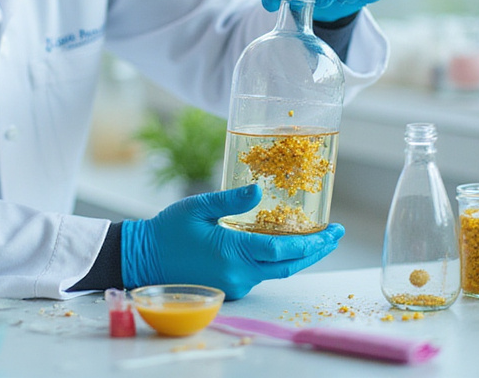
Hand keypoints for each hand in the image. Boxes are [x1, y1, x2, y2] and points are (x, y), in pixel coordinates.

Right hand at [121, 185, 343, 299]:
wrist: (143, 259)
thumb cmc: (168, 230)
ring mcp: (235, 285)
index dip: (312, 241)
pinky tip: (284, 245)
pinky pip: (261, 275)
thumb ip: (231, 199)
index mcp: (232, 253)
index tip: (333, 231)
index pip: (283, 249)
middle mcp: (238, 275)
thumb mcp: (198, 207)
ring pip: (276, 272)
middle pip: (288, 266)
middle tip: (335, 235)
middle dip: (316, 250)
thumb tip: (259, 191)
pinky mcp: (230, 288)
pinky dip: (277, 261)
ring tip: (315, 238)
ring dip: (298, 256)